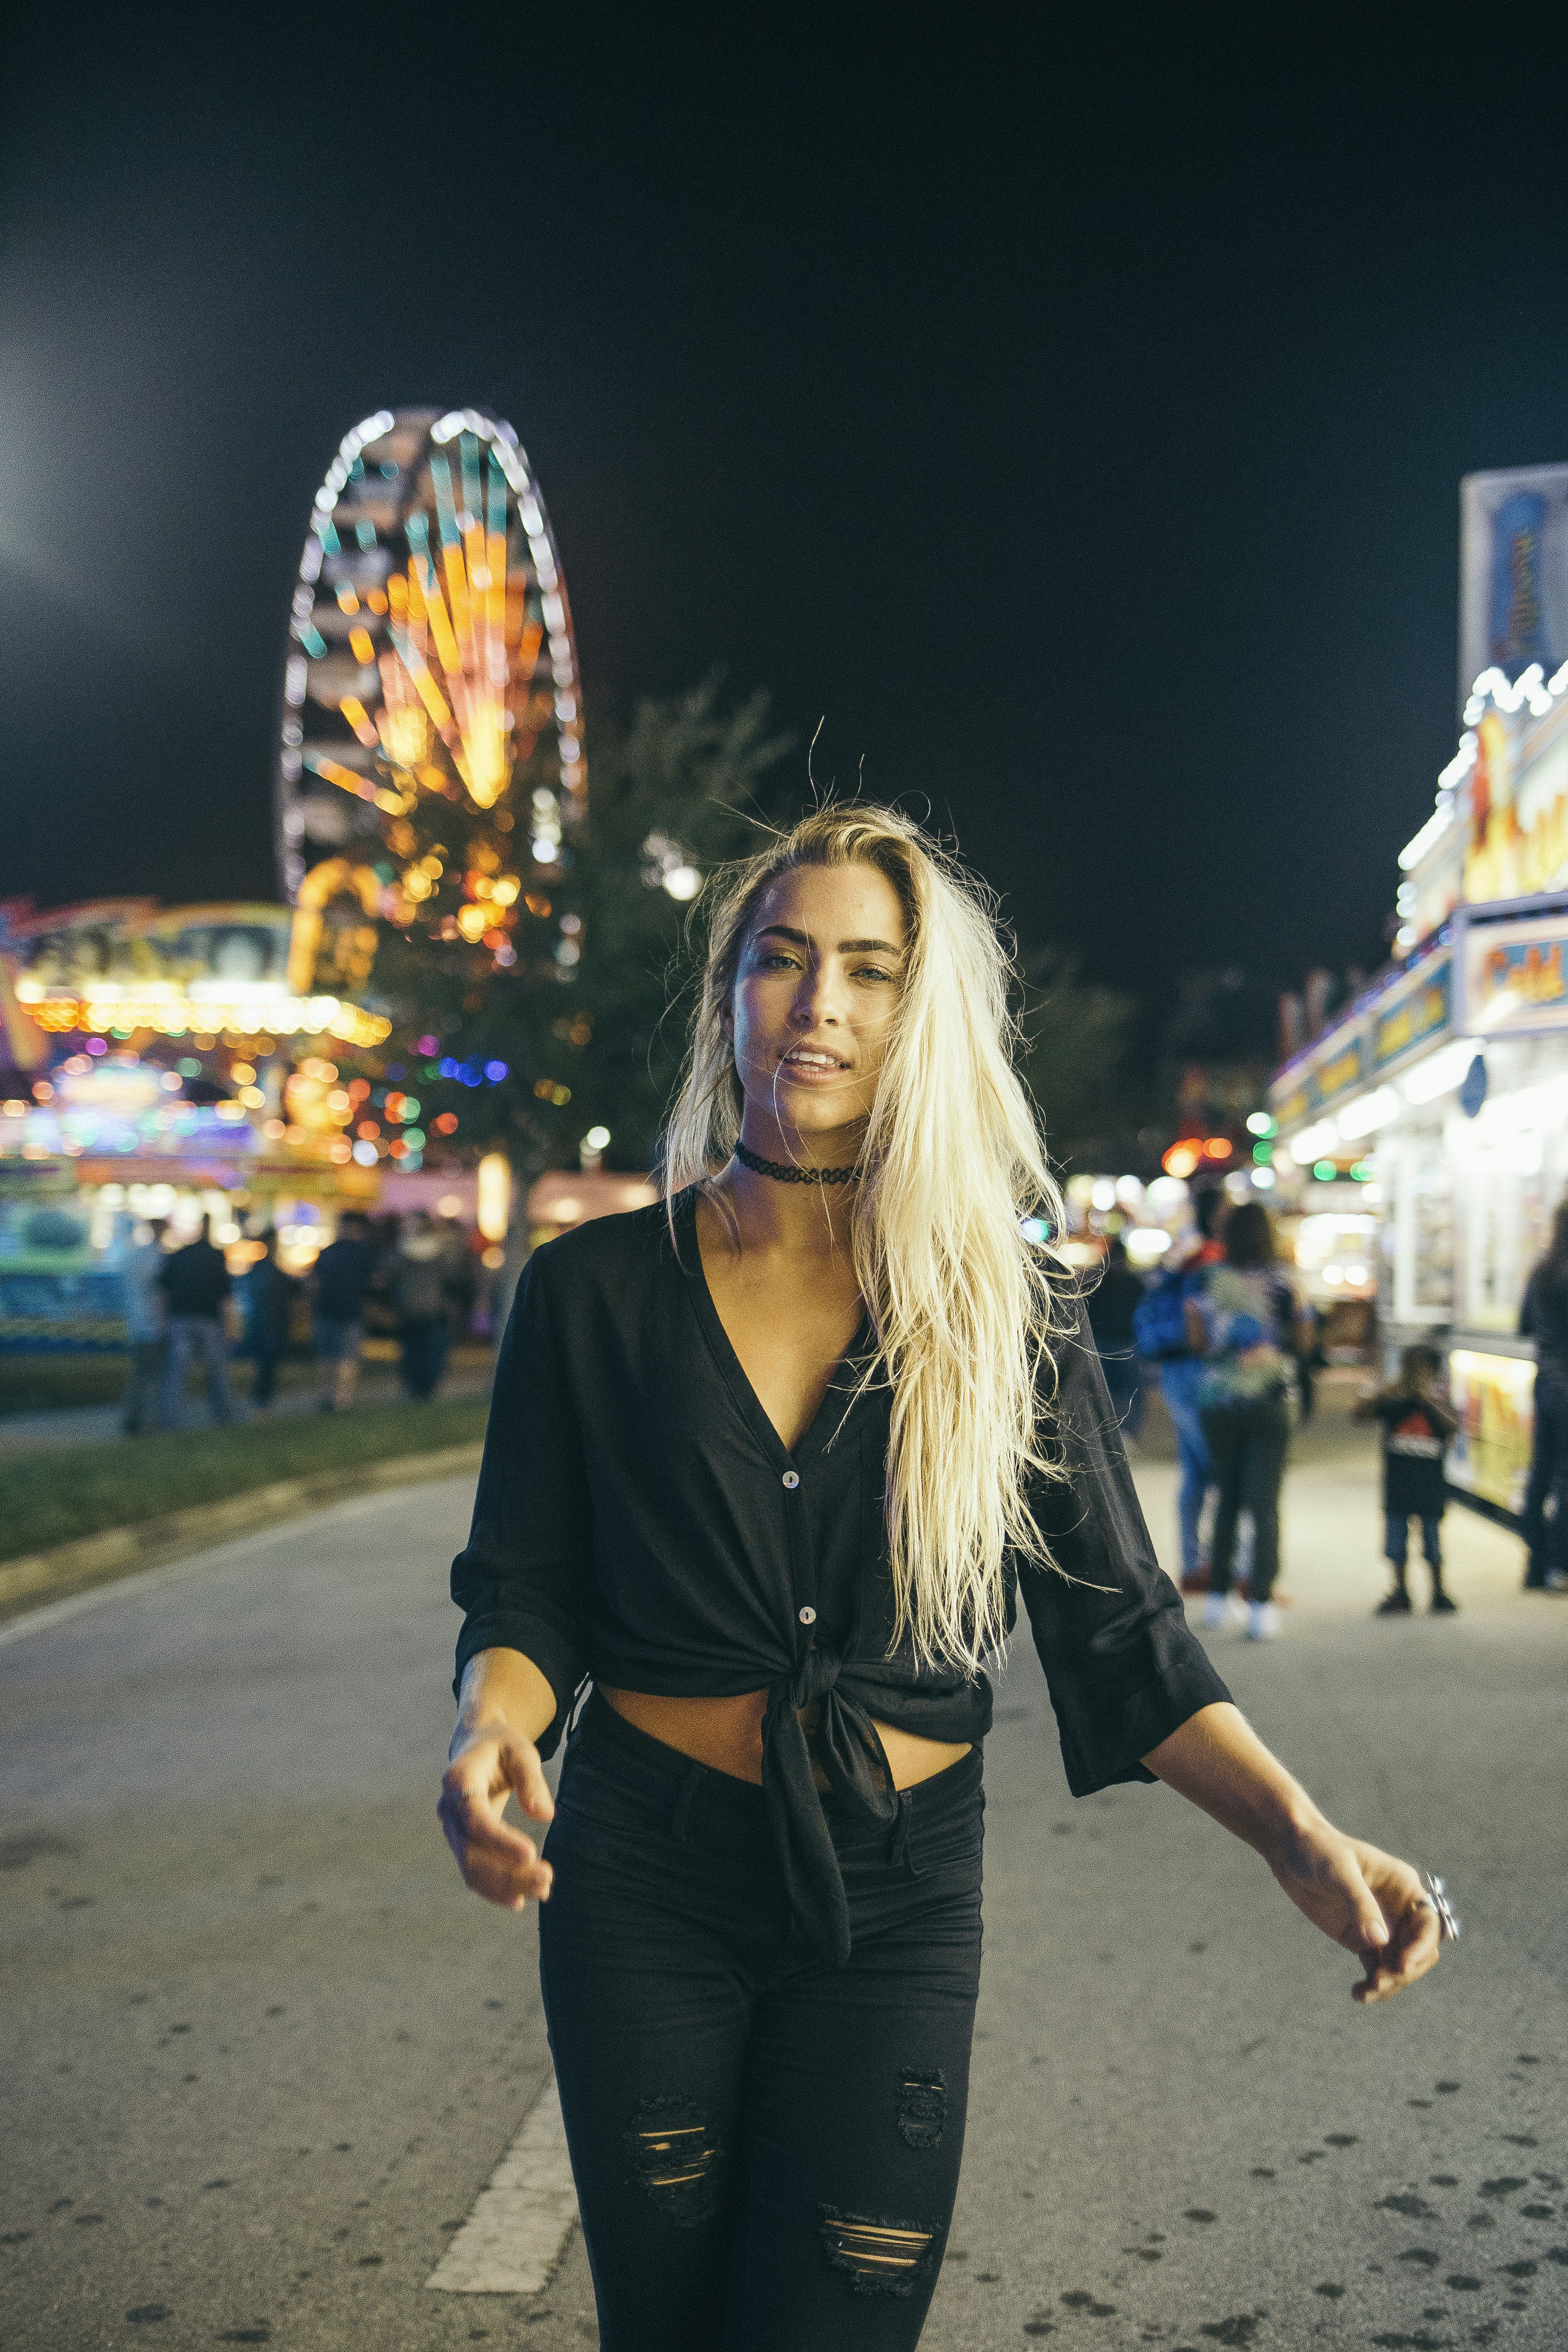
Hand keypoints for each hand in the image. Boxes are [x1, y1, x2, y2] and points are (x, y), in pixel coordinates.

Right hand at [438, 1724, 555, 1910]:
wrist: (476, 1746)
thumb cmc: (502, 1746)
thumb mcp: (521, 1750)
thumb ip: (532, 1780)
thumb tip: (545, 1815)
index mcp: (459, 1780)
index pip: (474, 1818)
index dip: (499, 1841)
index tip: (531, 1854)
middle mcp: (448, 1809)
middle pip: (472, 1852)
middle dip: (507, 1873)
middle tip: (547, 1880)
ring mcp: (452, 1830)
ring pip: (471, 1869)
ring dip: (504, 1886)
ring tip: (544, 1889)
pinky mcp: (461, 1844)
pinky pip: (473, 1872)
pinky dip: (494, 1889)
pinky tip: (520, 1900)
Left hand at [1268, 1822, 1442, 2003]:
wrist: (1289, 1850)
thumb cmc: (1318, 1849)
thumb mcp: (1338, 1871)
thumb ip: (1359, 1903)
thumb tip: (1380, 1941)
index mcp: (1403, 1886)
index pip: (1428, 1923)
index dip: (1421, 1947)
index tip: (1402, 1966)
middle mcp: (1398, 1908)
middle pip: (1419, 1950)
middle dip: (1404, 1971)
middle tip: (1378, 1982)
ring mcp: (1381, 1926)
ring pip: (1399, 1965)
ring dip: (1389, 1983)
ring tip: (1365, 1993)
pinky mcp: (1361, 1938)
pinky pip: (1377, 1968)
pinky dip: (1373, 1984)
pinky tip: (1358, 1993)